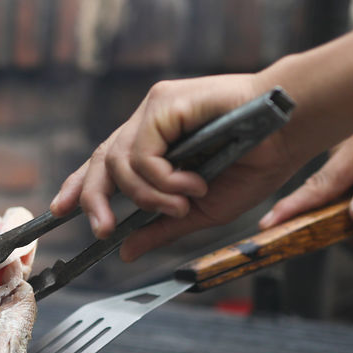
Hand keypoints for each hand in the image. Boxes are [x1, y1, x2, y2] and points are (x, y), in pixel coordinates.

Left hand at [50, 74, 304, 261]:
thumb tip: (125, 251)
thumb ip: (162, 228)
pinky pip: (142, 152)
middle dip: (94, 201)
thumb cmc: (256, 163)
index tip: (60, 210)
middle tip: (103, 230)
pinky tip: (191, 184)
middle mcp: (149, 124)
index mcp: (155, 144)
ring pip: (120, 162)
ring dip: (149, 195)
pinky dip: (161, 178)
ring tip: (185, 202)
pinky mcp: (165, 102)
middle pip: (100, 163)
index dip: (79, 186)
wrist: (292, 131)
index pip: (104, 165)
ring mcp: (155, 110)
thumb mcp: (202, 210)